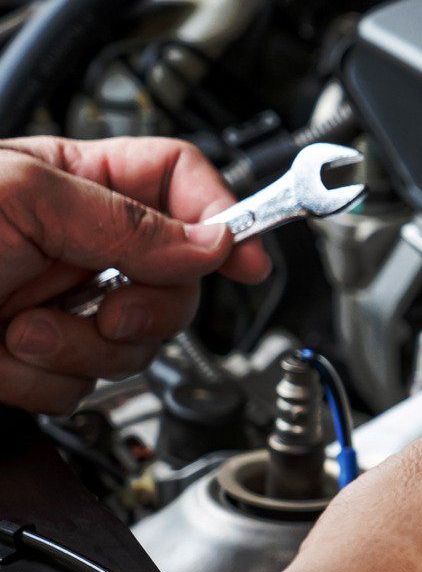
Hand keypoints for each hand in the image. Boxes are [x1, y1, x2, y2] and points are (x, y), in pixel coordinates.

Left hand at [0, 136, 270, 413]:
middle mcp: (81, 245)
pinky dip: (43, 383)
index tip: (247, 260)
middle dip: (149, 309)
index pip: (180, 182)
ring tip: (23, 331)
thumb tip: (213, 242)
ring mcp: (65, 306)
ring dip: (82, 350)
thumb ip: (125, 219)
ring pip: (139, 344)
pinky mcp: (42, 361)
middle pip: (179, 279)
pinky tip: (3, 357)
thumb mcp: (23, 197)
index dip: (223, 216)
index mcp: (77, 184)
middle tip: (112, 311)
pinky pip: (84, 388)